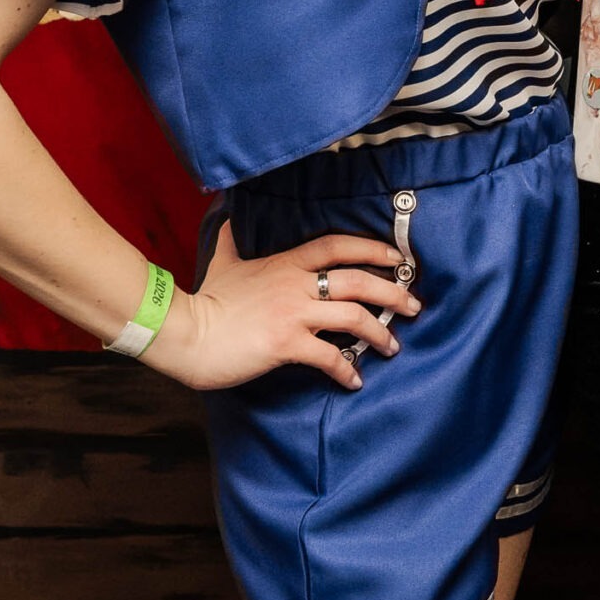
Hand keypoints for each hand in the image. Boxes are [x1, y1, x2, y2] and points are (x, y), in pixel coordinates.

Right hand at [146, 222, 421, 392]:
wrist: (186, 333)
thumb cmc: (207, 301)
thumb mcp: (223, 262)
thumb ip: (231, 241)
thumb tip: (226, 219)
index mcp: (287, 263)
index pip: (338, 246)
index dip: (372, 249)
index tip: (398, 259)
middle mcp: (296, 284)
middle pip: (358, 280)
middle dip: (392, 292)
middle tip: (414, 305)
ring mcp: (293, 313)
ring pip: (353, 316)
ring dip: (379, 332)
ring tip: (393, 346)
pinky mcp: (286, 344)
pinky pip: (329, 356)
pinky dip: (346, 369)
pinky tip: (354, 380)